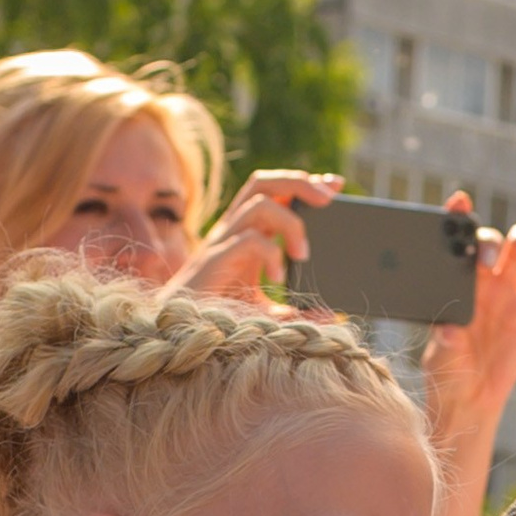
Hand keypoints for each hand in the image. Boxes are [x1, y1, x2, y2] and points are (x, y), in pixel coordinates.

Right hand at [181, 171, 342, 301]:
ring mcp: (222, 242)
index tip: (336, 184)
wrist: (180, 333)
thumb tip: (329, 317)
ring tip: (303, 253)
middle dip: (300, 182)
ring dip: (289, 222)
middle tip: (330, 199)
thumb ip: (294, 312)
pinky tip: (278, 280)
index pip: (275, 191)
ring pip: (258, 203)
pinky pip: (249, 241)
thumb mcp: (264, 312)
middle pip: (264, 182)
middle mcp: (232, 230)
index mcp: (245, 233)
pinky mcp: (215, 260)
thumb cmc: (218, 317)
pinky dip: (271, 255)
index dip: (304, 182)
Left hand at [422, 194, 515, 444]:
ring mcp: (507, 297)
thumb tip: (450, 331)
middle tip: (485, 256)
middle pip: (489, 245)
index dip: (458, 220)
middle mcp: (481, 285)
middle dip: (487, 242)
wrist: (469, 398)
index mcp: (455, 287)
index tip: (458, 200)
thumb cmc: (447, 374)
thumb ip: (445, 344)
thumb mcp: (440, 359)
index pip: (457, 247)